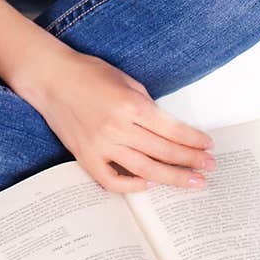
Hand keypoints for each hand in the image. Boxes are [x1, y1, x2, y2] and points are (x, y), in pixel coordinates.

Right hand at [27, 48, 214, 192]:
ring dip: (173, 177)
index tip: (208, 147)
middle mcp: (117, 128)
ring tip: (193, 182)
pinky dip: (132, 186)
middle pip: (163, 152)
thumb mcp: (126, 80)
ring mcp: (100, 145)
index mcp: (130, 105)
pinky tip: (149, 184)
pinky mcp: (85, 157)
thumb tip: (166, 128)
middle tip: (209, 168)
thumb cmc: (88, 73)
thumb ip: (147, 105)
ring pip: (144, 170)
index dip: (194, 141)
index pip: (172, 130)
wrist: (50, 78)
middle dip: (191, 161)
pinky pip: (112, 181)